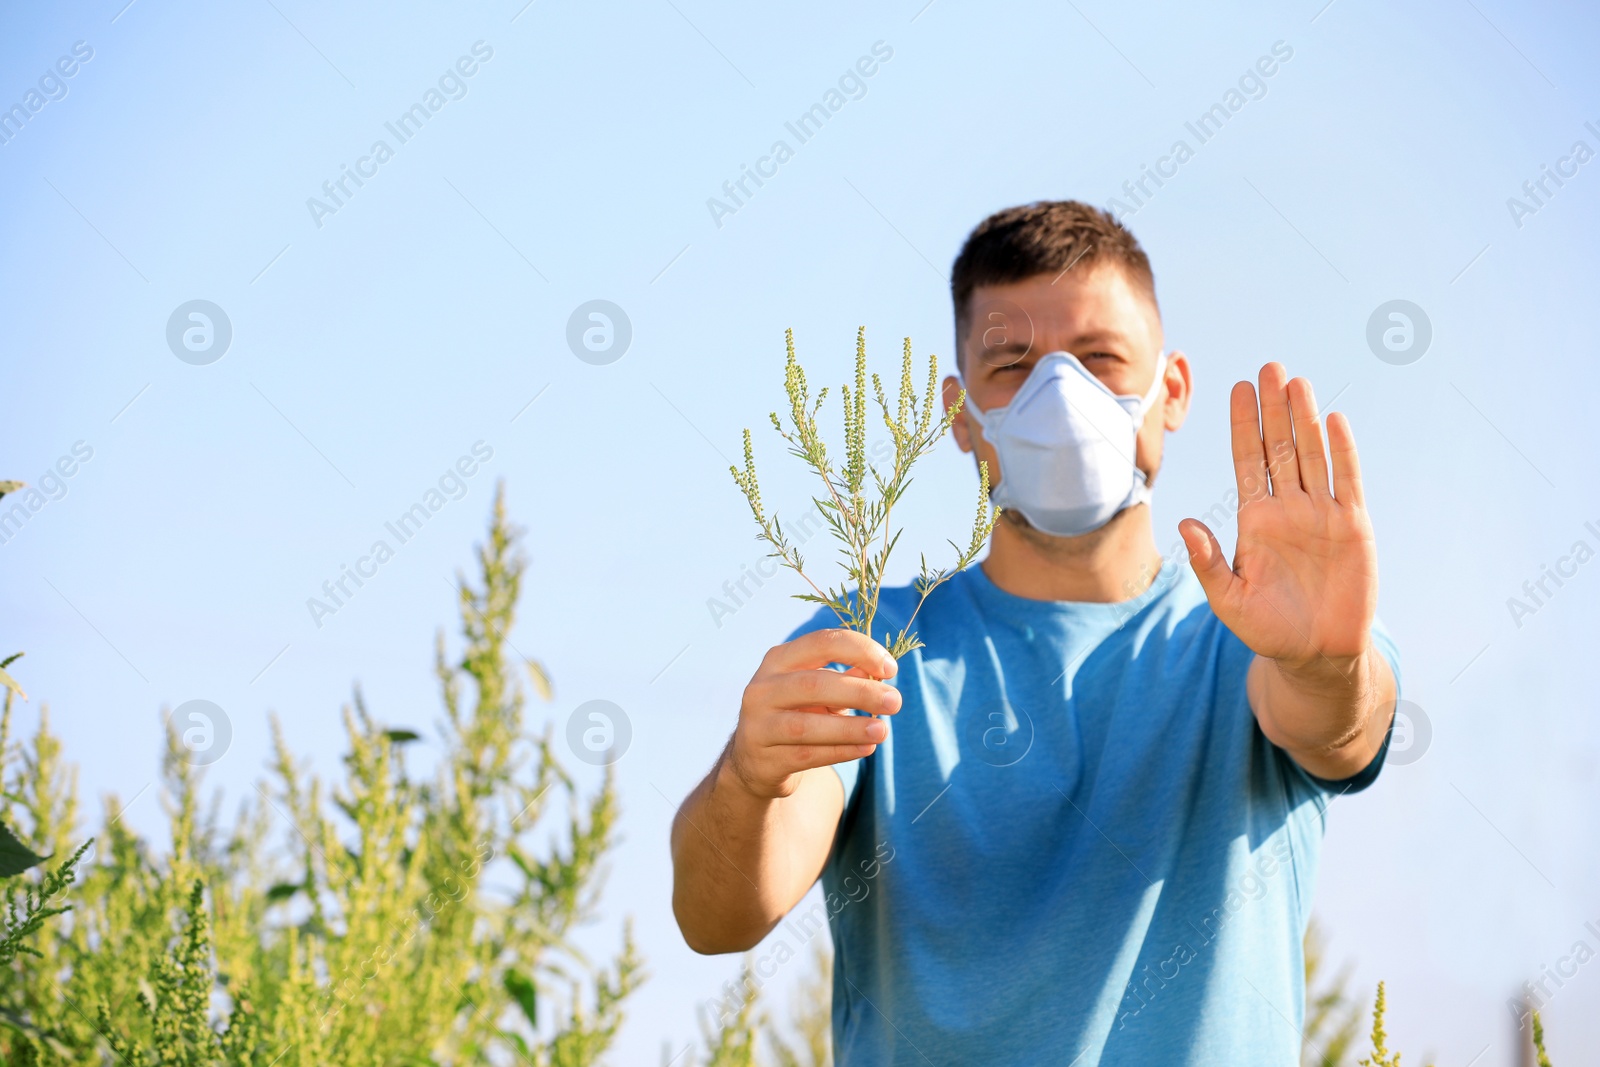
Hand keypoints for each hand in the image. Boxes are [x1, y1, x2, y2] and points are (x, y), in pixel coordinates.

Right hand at [724, 628, 899, 799]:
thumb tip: (881, 671)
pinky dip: (840, 751)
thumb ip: (846, 678)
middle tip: (894, 701)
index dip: (860, 650)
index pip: (822, 642)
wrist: (756, 761)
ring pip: (807, 725)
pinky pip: (807, 755)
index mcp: (779, 659)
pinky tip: (866, 748)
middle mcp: (763, 688)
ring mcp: (758, 725)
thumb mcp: (818, 690)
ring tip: (882, 730)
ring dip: (850, 727)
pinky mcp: (764, 758)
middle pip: (814, 683)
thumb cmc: (796, 714)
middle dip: (860, 691)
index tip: (891, 668)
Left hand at [1178, 363, 1376, 674]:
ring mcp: (1321, 514)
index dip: (1242, 425)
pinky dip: (1342, 451)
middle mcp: (1287, 508)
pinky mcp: (1353, 526)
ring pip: (1311, 455)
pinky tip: (1333, 421)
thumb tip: (1184, 523)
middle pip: (1279, 447)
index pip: (1247, 461)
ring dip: (1305, 418)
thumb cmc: (1269, 629)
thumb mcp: (1229, 600)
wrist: (1317, 653)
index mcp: (1255, 520)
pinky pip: (1348, 481)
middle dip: (1273, 408)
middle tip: (1268, 367)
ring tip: (1296, 381)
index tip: (1237, 388)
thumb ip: (1207, 563)